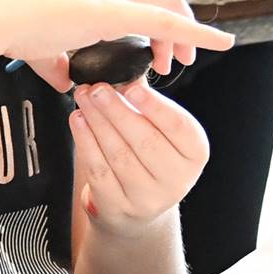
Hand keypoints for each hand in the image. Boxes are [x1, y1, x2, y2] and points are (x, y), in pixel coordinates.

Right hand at [0, 0, 234, 90]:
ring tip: (184, 62)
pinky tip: (220, 44)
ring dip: (183, 31)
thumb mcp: (37, 43)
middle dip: (172, 16)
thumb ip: (57, 61)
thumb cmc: (3, 25)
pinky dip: (197, 32)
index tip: (155, 6)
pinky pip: (168, 21)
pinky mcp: (113, 11)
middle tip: (171, 54)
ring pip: (167, 0)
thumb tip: (67, 82)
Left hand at [71, 79, 208, 237]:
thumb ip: (146, 100)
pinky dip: (85, 142)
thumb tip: (123, 65)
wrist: (136, 206)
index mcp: (195, 154)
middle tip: (96, 88)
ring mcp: (148, 198)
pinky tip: (78, 121)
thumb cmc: (148, 154)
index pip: (179, 127)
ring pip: (119, 154)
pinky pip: (99, 171)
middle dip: (116, 110)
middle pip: (145, 141)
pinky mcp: (119, 208)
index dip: (155, 106)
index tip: (132, 86)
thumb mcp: (159, 129)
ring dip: (96, 121)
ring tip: (83, 99)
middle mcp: (177, 180)